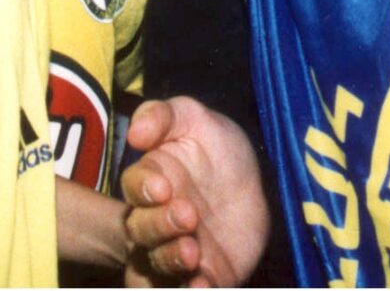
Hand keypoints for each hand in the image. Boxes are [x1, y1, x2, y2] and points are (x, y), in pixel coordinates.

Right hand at [119, 97, 268, 287]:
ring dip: (170, 262)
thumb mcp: (193, 118)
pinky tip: (204, 284)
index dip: (143, 190)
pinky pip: (186, 290)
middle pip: (141, 232)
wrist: (255, 182)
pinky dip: (191, 290)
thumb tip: (136, 134)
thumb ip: (162, 116)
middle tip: (188, 214)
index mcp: (150, 183)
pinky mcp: (205, 275)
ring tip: (193, 252)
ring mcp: (177, 251)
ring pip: (155, 268)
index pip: (133, 188)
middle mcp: (156, 222)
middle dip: (159, 226)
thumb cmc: (215, 147)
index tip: (162, 186)